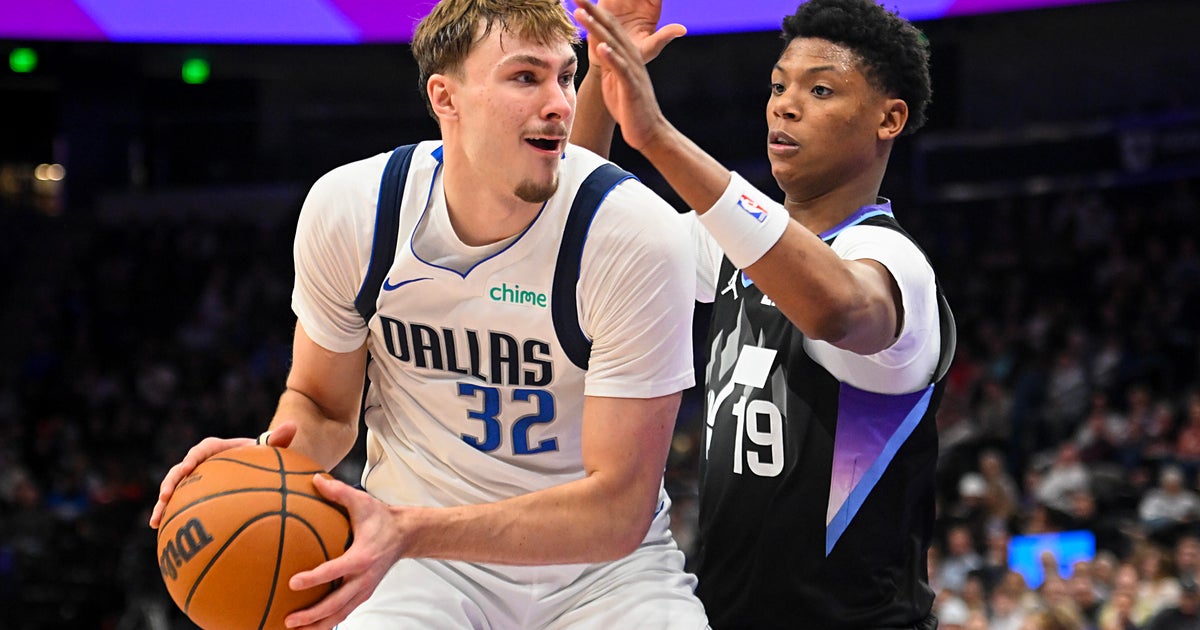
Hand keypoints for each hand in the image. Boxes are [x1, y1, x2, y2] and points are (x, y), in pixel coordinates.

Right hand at [147, 422, 297, 528]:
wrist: (258, 470)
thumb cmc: (264, 459)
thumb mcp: (271, 451)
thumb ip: (279, 440)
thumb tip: (292, 426)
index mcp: (217, 449)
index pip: (203, 449)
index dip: (193, 457)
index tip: (189, 466)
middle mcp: (202, 463)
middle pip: (181, 470)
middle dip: (170, 483)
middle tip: (165, 497)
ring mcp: (196, 480)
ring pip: (175, 490)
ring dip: (163, 504)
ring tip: (156, 521)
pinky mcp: (195, 496)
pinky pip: (180, 506)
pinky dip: (171, 517)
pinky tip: (161, 534)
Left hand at [283, 475, 403, 628]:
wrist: (406, 535)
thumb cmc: (382, 519)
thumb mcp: (362, 502)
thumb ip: (338, 492)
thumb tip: (315, 479)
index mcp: (362, 556)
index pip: (335, 570)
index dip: (314, 578)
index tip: (293, 583)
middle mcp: (364, 578)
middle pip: (336, 604)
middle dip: (312, 615)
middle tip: (288, 620)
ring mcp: (365, 589)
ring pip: (340, 614)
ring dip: (318, 626)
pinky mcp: (364, 594)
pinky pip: (344, 613)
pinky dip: (328, 623)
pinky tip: (310, 627)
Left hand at [575, 0, 670, 150]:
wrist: (648, 131)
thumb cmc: (629, 107)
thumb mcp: (615, 79)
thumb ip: (609, 62)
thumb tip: (600, 49)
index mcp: (625, 54)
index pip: (607, 27)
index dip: (592, 11)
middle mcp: (631, 57)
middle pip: (609, 28)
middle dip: (592, 10)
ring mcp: (632, 70)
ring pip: (613, 44)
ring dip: (597, 28)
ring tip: (582, 13)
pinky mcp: (632, 86)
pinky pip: (621, 69)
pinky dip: (612, 57)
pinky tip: (602, 47)